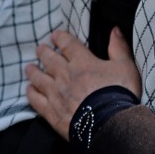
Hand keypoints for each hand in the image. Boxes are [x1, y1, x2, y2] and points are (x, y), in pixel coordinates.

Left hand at [25, 28, 140, 139]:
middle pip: (49, 60)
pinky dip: (31, 93)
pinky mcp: (52, 112)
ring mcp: (56, 94)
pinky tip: (29, 90)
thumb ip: (119, 48)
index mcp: (83, 62)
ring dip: (33, 71)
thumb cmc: (120, 94)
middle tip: (39, 48)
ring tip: (29, 67)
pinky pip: (36, 100)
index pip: (68, 45)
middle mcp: (65, 75)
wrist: (110, 123)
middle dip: (44, 52)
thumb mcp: (125, 67)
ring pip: (39, 78)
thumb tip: (114, 30)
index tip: (54, 35)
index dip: (60, 38)